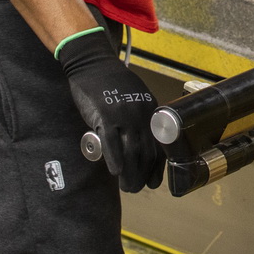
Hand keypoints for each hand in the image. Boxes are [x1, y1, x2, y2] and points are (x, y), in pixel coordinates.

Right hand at [58, 29, 164, 192]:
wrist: (94, 64)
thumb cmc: (113, 84)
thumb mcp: (136, 99)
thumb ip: (139, 120)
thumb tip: (139, 146)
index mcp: (152, 111)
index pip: (159, 146)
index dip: (157, 168)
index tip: (153, 183)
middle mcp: (142, 114)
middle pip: (146, 152)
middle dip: (143, 176)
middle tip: (135, 189)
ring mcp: (124, 114)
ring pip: (131, 151)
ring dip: (130, 173)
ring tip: (127, 187)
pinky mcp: (104, 115)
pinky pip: (111, 141)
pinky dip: (114, 158)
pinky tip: (115, 172)